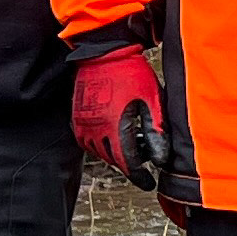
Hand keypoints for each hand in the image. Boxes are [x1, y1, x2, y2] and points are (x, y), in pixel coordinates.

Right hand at [72, 50, 166, 186]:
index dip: (139, 176)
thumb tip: (160, 159)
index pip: (127, 163)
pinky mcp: (76, 116)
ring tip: (130, 144)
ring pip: (99, 151)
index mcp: (114, 128)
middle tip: (143, 158)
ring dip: (114, 154)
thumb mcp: (152, 101)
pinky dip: (100, 144)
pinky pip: (87, 141)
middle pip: (113, 159)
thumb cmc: (130, 73)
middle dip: (129, 163)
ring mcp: (83, 123)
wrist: (104, 53)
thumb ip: (156, 132)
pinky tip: (112, 135)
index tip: (148, 183)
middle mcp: (95, 129)